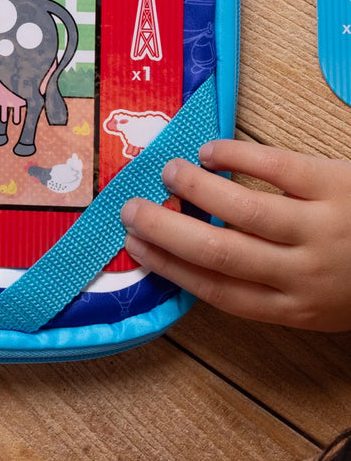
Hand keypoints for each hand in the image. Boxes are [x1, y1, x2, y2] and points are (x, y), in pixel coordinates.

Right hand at [120, 140, 350, 330]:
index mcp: (300, 308)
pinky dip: (234, 157)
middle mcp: (306, 273)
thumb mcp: (324, 301)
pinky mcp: (335, 184)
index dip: (170, 269)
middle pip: (218, 252)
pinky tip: (210, 152)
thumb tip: (199, 256)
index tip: (135, 249)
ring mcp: (322, 228)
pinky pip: (273, 166)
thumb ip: (272, 285)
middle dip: (165, 229)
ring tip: (168, 172)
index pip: (219, 291)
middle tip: (130, 209)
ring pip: (241, 209)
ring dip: (194, 188)